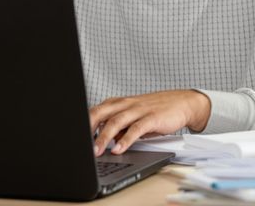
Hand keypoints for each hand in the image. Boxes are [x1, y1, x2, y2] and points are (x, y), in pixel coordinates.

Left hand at [89, 90, 210, 155]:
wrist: (182, 102)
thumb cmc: (155, 110)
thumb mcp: (132, 117)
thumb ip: (117, 127)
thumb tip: (103, 141)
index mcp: (118, 103)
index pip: (94, 111)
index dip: (82, 123)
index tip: (72, 136)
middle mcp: (126, 104)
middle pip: (101, 113)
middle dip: (88, 129)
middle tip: (79, 144)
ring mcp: (139, 110)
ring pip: (116, 122)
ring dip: (104, 137)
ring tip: (96, 151)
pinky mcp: (152, 117)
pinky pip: (136, 129)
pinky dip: (126, 140)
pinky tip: (118, 149)